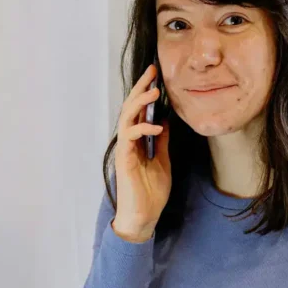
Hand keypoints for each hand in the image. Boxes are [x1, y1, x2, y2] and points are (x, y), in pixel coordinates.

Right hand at [113, 62, 171, 234]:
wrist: (144, 216)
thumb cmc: (151, 192)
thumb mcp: (162, 161)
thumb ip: (161, 141)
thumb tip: (164, 121)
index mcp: (137, 140)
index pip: (139, 110)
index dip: (146, 91)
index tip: (156, 75)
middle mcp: (129, 141)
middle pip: (130, 107)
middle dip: (141, 88)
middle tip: (152, 71)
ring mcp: (125, 149)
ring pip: (127, 117)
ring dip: (139, 102)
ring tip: (154, 91)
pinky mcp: (124, 159)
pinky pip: (130, 137)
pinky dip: (142, 128)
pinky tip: (156, 126)